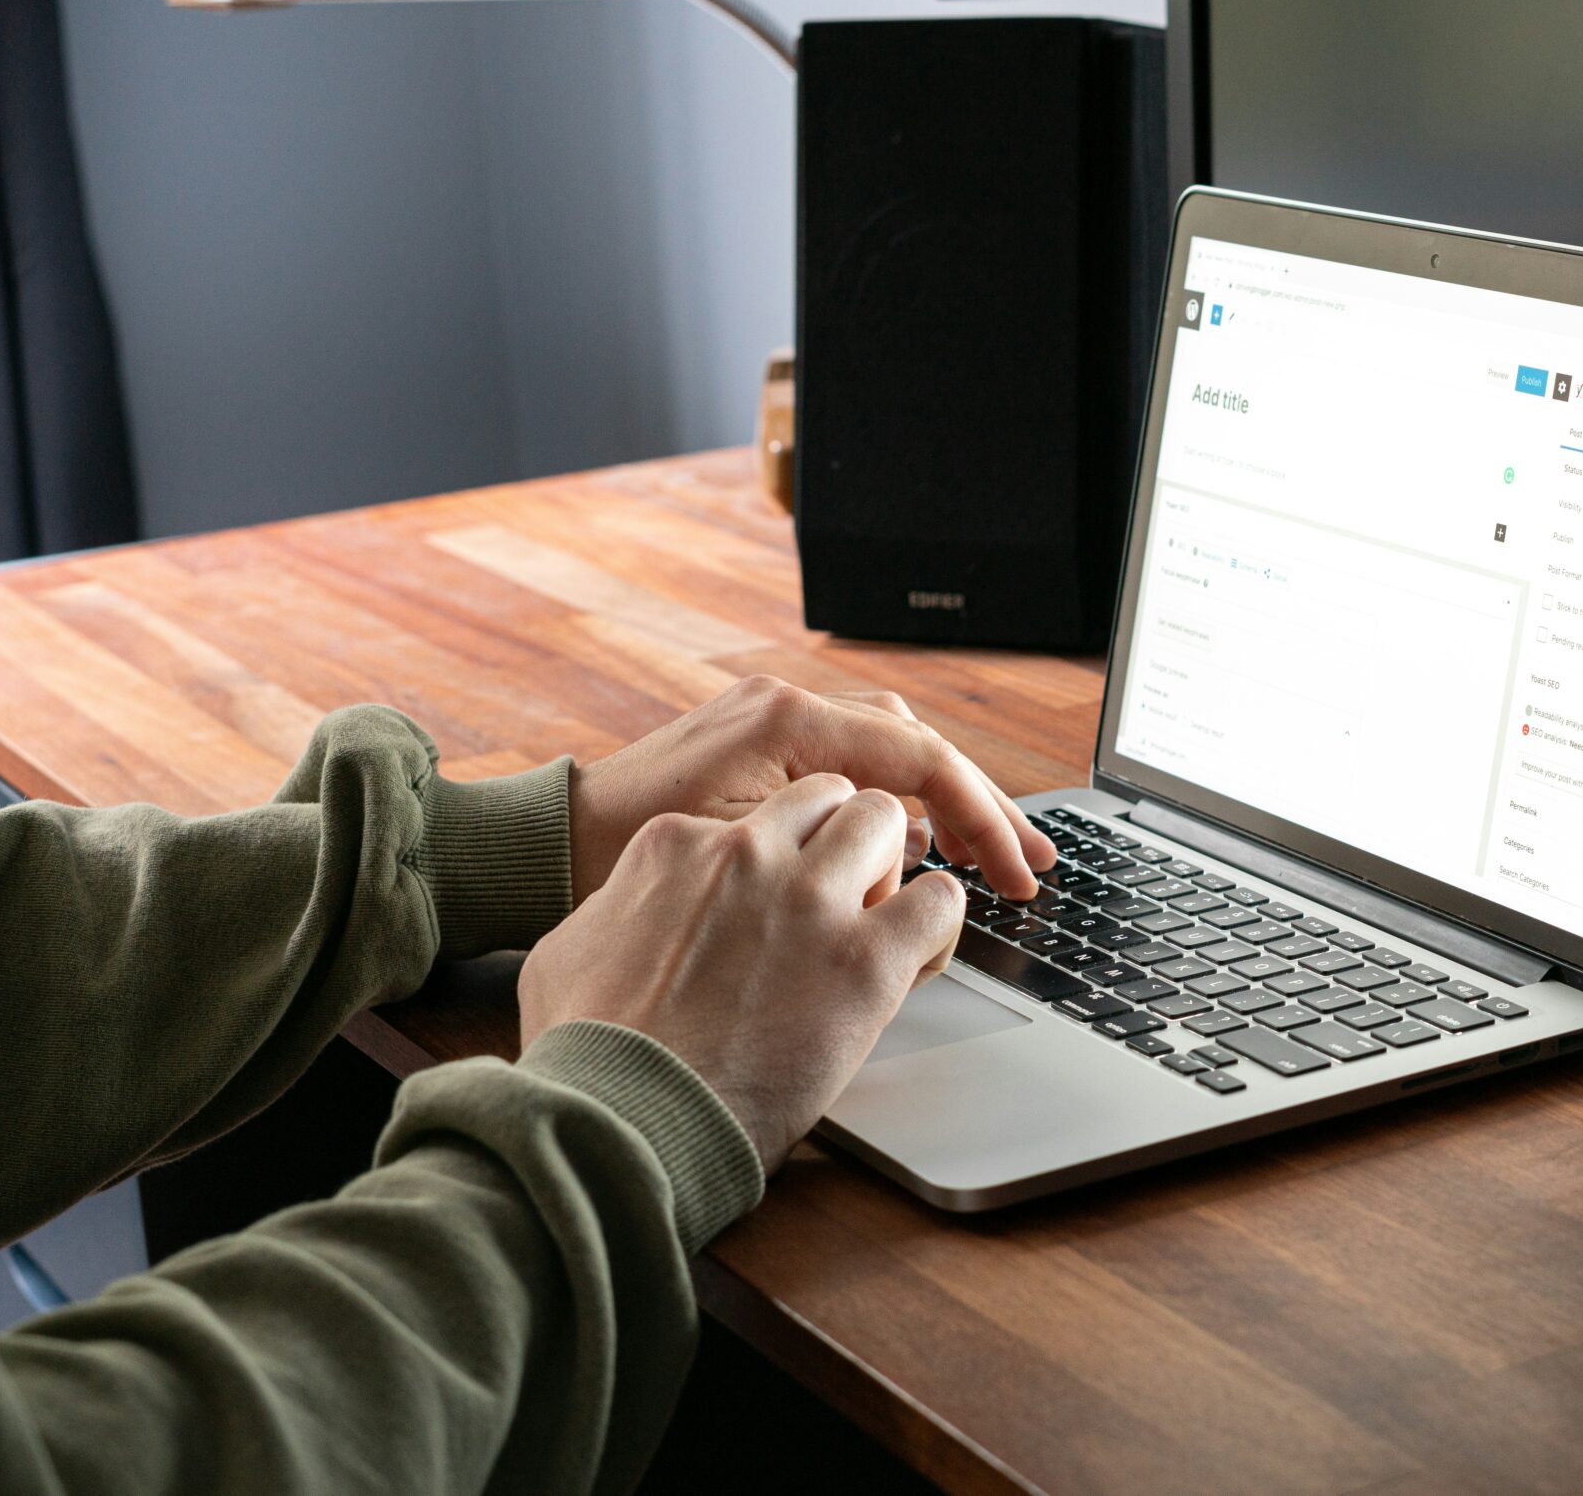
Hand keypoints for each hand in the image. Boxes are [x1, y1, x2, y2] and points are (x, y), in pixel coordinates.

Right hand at [518, 774, 965, 1171]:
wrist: (621, 1121)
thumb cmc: (588, 1055)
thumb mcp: (570, 952)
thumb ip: (619, 909)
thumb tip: (633, 909)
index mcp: (676, 843)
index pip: (760, 816)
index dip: (779, 862)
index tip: (778, 905)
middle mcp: (746, 852)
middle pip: (829, 797)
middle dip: (842, 842)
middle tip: (839, 902)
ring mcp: (808, 899)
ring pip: (886, 822)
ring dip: (890, 868)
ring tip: (876, 924)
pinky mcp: (864, 958)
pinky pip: (940, 899)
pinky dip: (937, 925)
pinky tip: (913, 958)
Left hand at [567, 676, 1053, 903]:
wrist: (548, 843)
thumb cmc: (621, 856)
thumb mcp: (735, 858)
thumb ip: (827, 852)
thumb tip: (918, 868)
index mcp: (785, 723)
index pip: (919, 761)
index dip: (981, 820)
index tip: (1015, 874)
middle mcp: (786, 706)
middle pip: (918, 745)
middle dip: (983, 806)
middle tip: (1033, 863)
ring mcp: (775, 721)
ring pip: (893, 749)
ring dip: (945, 800)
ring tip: (989, 854)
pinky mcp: (763, 747)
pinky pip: (856, 762)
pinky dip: (898, 799)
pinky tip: (920, 843)